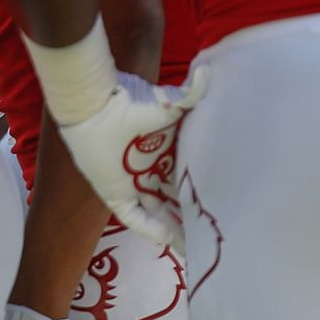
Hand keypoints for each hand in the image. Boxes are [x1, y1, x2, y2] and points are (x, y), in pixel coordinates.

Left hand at [56, 68, 207, 246]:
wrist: (95, 103)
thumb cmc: (130, 99)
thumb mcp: (167, 102)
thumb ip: (191, 94)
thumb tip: (209, 71)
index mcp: (163, 152)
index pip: (186, 179)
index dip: (202, 192)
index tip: (223, 204)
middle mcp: (150, 170)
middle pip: (174, 200)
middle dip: (191, 216)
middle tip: (214, 234)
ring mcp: (132, 182)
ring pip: (158, 212)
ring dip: (175, 229)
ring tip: (195, 247)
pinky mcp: (114, 192)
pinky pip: (135, 217)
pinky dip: (152, 229)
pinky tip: (168, 243)